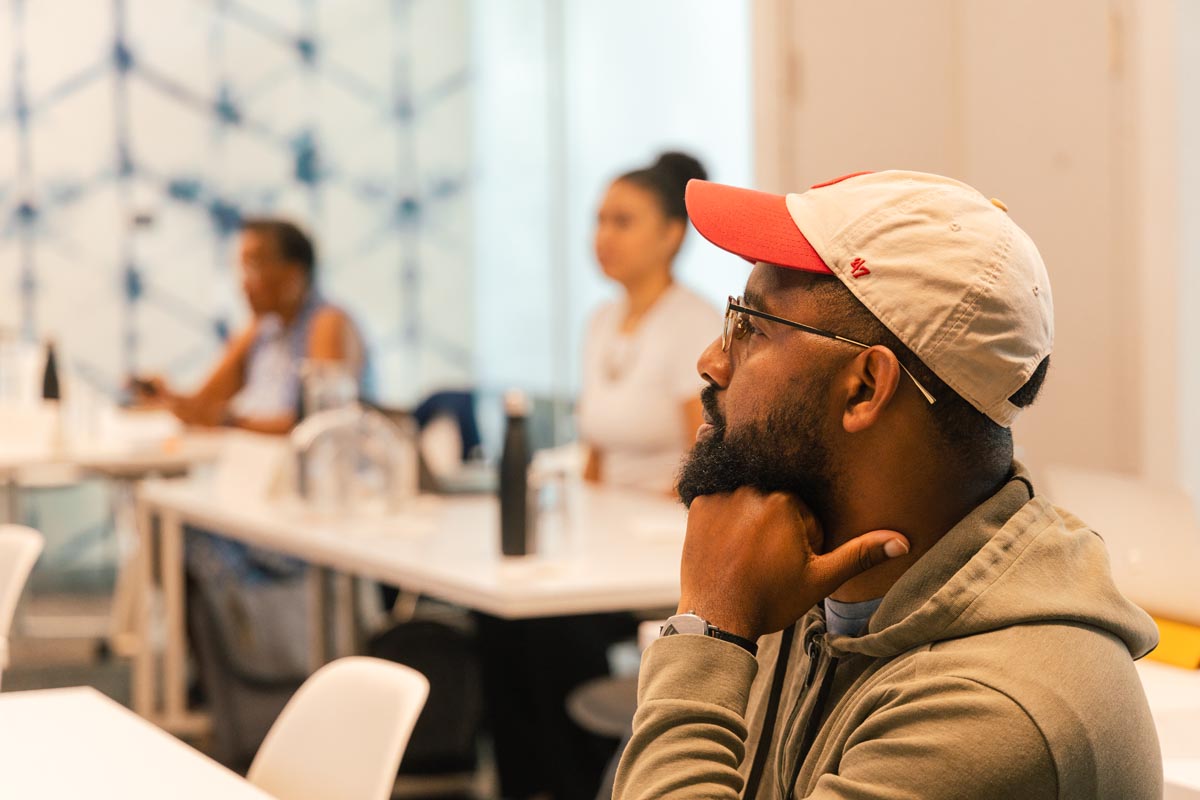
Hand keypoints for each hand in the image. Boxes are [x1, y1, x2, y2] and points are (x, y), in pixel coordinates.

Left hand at [677, 488, 908, 640]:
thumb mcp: (820, 579)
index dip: (800, 541)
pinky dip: (722, 521)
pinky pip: (717, 503)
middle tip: (764, 564)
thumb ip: (859, 555)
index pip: (802, 512)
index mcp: (784, 501)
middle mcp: (750, 489)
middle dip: (774, 529)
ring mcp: (720, 496)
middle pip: (773, 504)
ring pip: (746, 503)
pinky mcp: (698, 506)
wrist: (717, 619)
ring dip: (748, 523)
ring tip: (744, 558)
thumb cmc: (770, 600)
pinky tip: (724, 547)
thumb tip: (901, 541)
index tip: (787, 564)